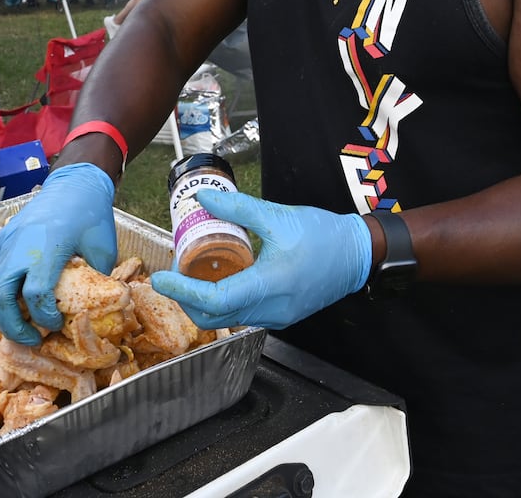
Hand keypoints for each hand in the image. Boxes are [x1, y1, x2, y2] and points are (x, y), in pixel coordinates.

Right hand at [0, 162, 116, 343]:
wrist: (74, 182)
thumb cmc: (91, 214)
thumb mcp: (102, 250)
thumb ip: (93, 281)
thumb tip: (92, 311)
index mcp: (46, 247)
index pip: (34, 294)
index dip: (44, 318)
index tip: (56, 325)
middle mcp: (18, 246)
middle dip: (11, 327)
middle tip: (32, 339)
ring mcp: (5, 242)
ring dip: (2, 314)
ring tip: (25, 326)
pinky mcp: (1, 240)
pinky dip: (3, 295)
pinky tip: (22, 303)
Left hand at [149, 190, 371, 329]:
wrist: (358, 254)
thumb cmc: (324, 235)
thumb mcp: (278, 216)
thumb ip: (238, 209)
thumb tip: (204, 199)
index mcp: (270, 285)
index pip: (215, 299)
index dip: (183, 290)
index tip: (162, 278)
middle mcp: (272, 309)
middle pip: (216, 317)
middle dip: (187, 300)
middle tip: (171, 277)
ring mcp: (278, 317)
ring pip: (229, 320)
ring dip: (204, 303)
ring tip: (190, 277)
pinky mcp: (283, 316)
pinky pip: (245, 316)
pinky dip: (224, 304)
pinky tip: (219, 282)